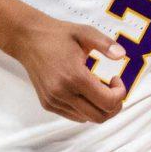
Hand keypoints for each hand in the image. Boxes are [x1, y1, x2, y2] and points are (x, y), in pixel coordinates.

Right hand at [3, 9, 128, 123]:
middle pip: (100, 116)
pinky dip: (85, 109)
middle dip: (114, 106)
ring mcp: (54, 101)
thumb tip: (122, 55)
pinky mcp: (48, 104)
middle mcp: (62, 93)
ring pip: (87, 118)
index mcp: (74, 76)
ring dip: (99, 107)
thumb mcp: (85, 33)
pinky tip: (85, 92)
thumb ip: (105, 44)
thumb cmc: (58, 35)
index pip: (107, 102)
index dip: (120, 93)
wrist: (28, 39)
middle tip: (114, 89)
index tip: (117, 79)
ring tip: (97, 87)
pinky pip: (74, 116)